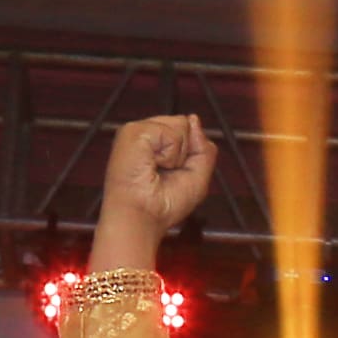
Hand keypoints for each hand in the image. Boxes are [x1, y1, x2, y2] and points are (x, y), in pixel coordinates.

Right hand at [92, 112, 217, 273]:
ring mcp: (138, 131)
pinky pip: (172, 134)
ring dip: (177, 155)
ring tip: (157, 170)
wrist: (143, 218)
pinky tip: (152, 166)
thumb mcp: (197, 176)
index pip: (185, 129)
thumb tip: (193, 119)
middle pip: (184, 124)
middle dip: (184, 154)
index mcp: (154, 143)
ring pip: (181, 126)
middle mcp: (145, 134)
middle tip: (164, 173)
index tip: (172, 174)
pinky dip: (169, 155)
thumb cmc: (164, 205)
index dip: (188, 154)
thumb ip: (203, 148)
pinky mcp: (134, 132)